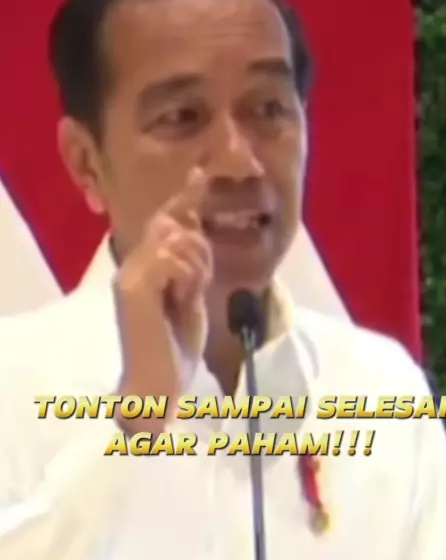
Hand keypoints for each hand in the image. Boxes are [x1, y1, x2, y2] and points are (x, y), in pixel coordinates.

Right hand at [113, 168, 211, 432]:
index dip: (184, 197)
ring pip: (176, 240)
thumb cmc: (175, 346)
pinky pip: (171, 258)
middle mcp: (132, 265)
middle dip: (198, 249)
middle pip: (173, 225)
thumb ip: (191, 259)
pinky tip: (182, 299)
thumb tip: (194, 220)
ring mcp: (130, 275)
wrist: (158, 386)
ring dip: (196, 266)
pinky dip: (187, 276)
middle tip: (196, 285)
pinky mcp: (134, 288)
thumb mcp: (190, 293)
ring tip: (189, 297)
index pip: (165, 221)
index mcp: (144, 266)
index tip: (200, 174)